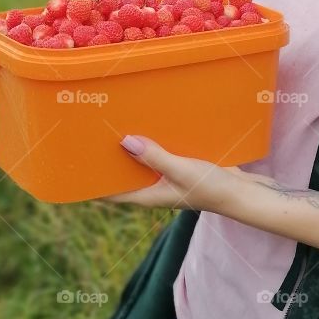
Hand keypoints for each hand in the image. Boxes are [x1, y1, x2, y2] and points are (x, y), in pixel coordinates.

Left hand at [101, 135, 250, 212]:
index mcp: (148, 195)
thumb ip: (154, 157)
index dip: (92, 185)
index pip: (111, 194)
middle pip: (124, 174)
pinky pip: (160, 153)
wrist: (243, 192)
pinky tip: (149, 123)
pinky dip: (154, 142)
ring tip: (114, 123)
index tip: (75, 168)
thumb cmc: (211, 188)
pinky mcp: (180, 166)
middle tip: (92, 134)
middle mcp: (154, 187)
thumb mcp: (181, 171)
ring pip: (142, 162)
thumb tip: (125, 142)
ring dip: (132, 147)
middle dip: (110, 159)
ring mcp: (167, 177)